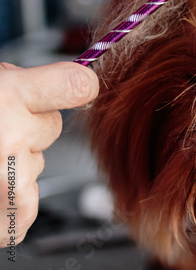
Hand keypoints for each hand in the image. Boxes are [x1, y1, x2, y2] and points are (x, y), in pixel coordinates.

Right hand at [0, 62, 98, 245]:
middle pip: (52, 128)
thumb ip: (20, 85)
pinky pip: (28, 208)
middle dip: (25, 125)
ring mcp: (9, 181)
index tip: (81, 87)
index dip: (79, 84)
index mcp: (5, 96)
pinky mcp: (5, 218)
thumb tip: (74, 84)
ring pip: (38, 166)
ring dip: (14, 165)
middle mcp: (11, 138)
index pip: (74, 84)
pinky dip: (10, 203)